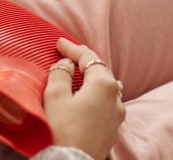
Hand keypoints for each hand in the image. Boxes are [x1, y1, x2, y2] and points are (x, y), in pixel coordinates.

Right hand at [43, 38, 125, 159]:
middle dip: (85, 60)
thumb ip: (61, 74)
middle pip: (101, 70)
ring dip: (92, 76)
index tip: (59, 43)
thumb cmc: (62, 129)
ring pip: (107, 87)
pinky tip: (86, 94)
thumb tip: (66, 64)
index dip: (72, 49)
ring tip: (79, 71)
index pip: (88, 58)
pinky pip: (106, 101)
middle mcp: (116, 98)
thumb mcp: (55, 97)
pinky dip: (95, 92)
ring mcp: (117, 115)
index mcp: (103, 85)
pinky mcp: (113, 128)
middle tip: (69, 53)